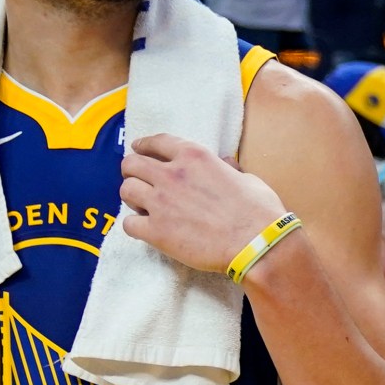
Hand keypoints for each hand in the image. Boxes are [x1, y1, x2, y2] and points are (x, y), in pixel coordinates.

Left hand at [116, 134, 288, 273]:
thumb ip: (228, 169)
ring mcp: (161, 203)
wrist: (256, 242)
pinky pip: (128, 224)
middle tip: (138, 180)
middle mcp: (172, 175)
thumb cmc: (258, 211)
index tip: (139, 148)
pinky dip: (134, 225)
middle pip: (132, 164)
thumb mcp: (246, 178)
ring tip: (141, 205)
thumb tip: (227, 165)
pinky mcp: (157, 231)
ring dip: (132, 197)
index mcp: (194, 156)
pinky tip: (145, 228)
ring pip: (126, 190)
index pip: (157, 142)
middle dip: (132, 171)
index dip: (144, 144)